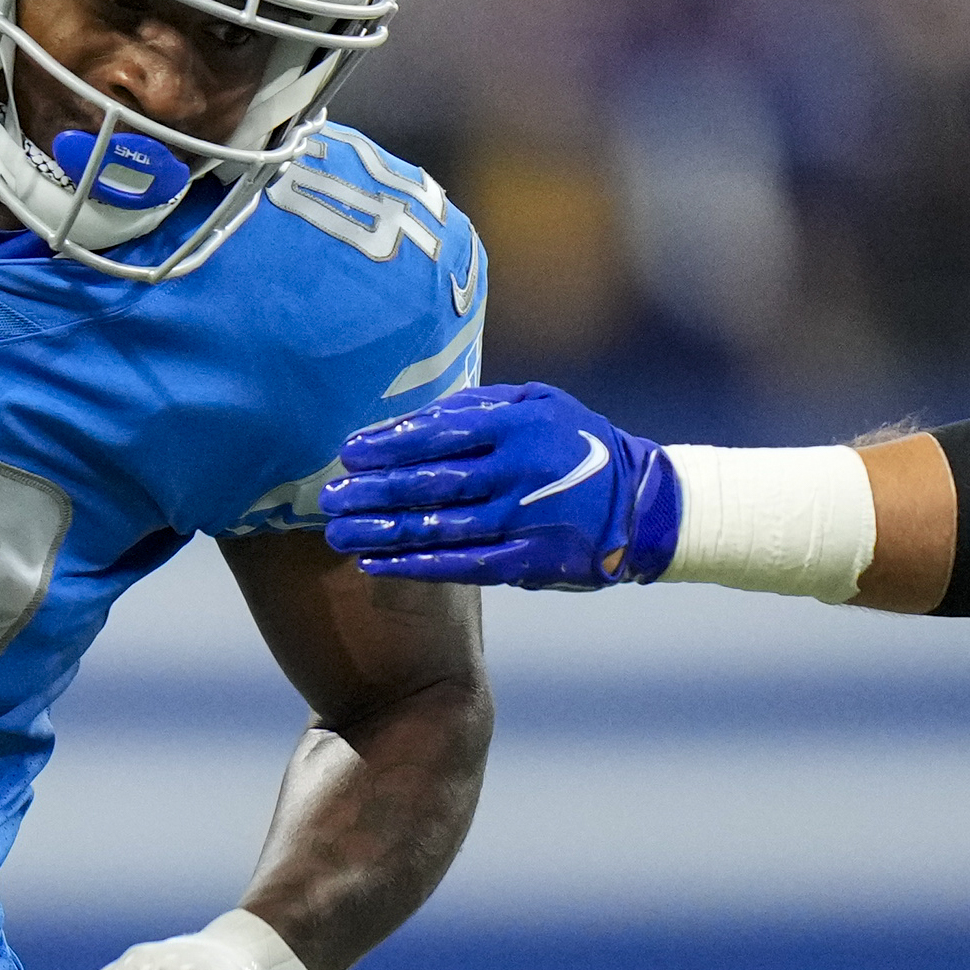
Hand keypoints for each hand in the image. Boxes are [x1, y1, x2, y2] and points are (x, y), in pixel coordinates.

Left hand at [323, 382, 679, 588]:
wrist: (639, 504)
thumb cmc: (577, 443)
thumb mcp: (538, 404)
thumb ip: (479, 406)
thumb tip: (412, 418)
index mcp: (517, 425)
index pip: (438, 434)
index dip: (388, 445)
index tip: (347, 454)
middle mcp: (517, 471)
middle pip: (430, 482)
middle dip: (373, 491)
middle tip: (329, 498)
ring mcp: (523, 519)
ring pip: (439, 527)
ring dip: (383, 531)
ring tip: (339, 533)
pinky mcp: (527, 560)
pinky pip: (461, 566)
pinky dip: (415, 566)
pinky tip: (377, 564)